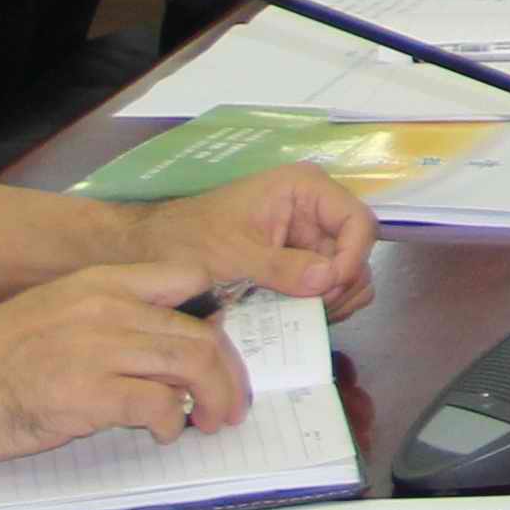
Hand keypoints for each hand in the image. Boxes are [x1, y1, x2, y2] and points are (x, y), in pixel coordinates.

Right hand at [0, 264, 252, 462]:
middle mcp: (107, 308)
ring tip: (209, 422)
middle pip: (199, 333)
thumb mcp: (54, 311)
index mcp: (101, 283)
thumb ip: (108, 316)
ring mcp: (97, 349)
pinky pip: (156, 404)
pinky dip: (169, 421)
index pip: (188, 278)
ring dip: (211, 398)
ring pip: (190, 364)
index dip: (218, 314)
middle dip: (226, 372)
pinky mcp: (85, 395)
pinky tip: (162, 432)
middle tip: (231, 403)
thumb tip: (164, 341)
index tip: (224, 347)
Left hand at [121, 166, 381, 319]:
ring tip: (298, 318)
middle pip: (357, 252)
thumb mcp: (233, 255)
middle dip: (339, 286)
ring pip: (348, 275)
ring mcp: (309, 239)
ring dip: (331, 301)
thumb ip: (282, 267)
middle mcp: (316, 211)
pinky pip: (326, 289)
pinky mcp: (299, 265)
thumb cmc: (187, 240)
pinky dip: (318, 307)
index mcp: (306, 191)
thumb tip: (329, 279)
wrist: (150, 251)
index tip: (327, 291)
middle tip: (310, 314)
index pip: (359, 223)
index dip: (352, 258)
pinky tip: (291, 318)